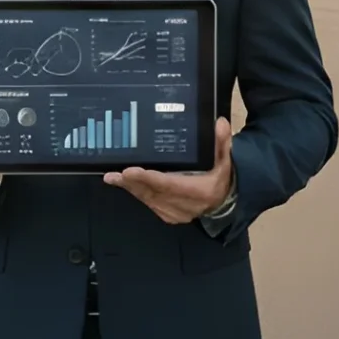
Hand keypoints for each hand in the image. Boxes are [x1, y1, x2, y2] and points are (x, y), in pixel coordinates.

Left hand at [104, 117, 234, 224]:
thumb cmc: (220, 178)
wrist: (222, 202)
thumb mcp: (225, 160)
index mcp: (199, 191)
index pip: (169, 185)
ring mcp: (175, 213)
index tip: (130, 172)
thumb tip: (220, 123)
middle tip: (113, 174)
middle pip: (153, 193)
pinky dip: (137, 193)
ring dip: (131, 188)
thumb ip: (222, 142)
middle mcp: (184, 206)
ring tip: (113, 177)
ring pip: (148, 199)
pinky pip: (149, 203)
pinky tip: (125, 184)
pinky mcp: (167, 215)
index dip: (148, 179)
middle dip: (132, 183)